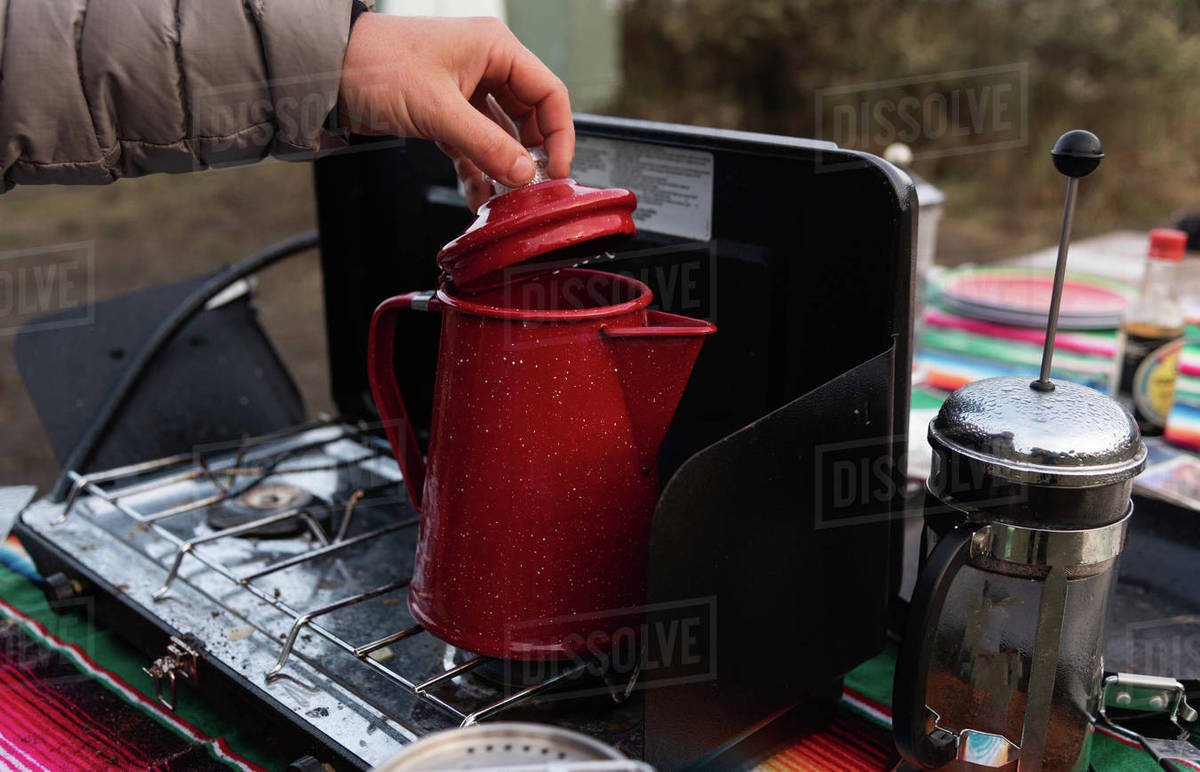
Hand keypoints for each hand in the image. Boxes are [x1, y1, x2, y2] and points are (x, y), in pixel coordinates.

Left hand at [338, 14, 573, 210]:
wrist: (325, 69)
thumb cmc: (376, 66)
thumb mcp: (439, 110)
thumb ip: (487, 145)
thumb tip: (525, 174)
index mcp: (495, 49)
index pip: (549, 93)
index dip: (559, 135)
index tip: (556, 171)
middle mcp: (485, 66)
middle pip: (529, 117)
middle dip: (530, 157)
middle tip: (530, 191)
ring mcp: (465, 89)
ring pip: (501, 135)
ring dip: (502, 169)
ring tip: (504, 200)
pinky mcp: (445, 112)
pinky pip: (474, 145)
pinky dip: (477, 170)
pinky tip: (478, 195)